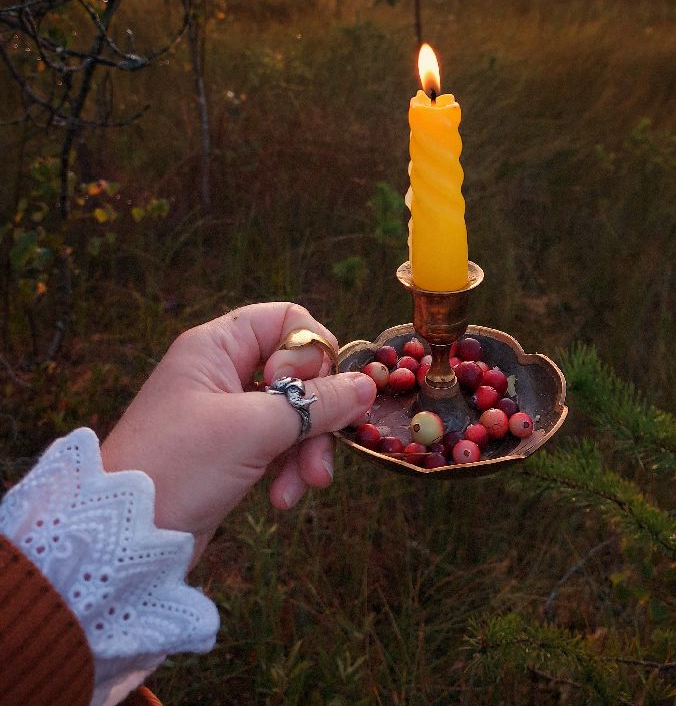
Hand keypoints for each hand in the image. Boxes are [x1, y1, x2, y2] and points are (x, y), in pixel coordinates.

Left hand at [100, 303, 375, 562]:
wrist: (122, 541)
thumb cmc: (179, 466)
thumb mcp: (255, 429)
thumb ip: (316, 404)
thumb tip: (367, 385)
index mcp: (217, 346)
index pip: (287, 321)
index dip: (310, 352)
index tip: (309, 389)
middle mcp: (222, 372)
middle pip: (298, 372)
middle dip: (317, 414)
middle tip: (322, 451)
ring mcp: (226, 413)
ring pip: (293, 413)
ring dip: (306, 448)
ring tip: (305, 485)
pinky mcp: (230, 451)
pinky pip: (278, 445)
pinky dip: (288, 467)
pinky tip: (283, 499)